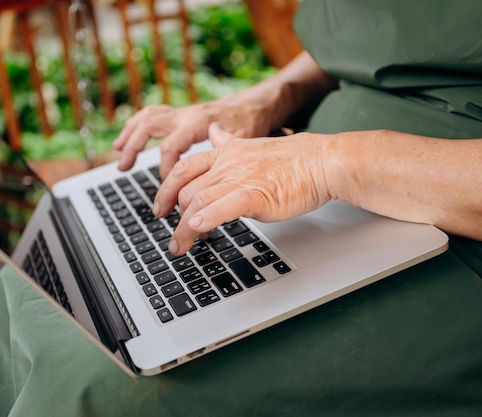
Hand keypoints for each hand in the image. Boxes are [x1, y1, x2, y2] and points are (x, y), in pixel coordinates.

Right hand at [113, 96, 277, 178]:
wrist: (254, 105)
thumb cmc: (249, 124)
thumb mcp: (242, 143)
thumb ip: (224, 162)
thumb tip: (213, 193)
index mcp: (198, 123)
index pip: (171, 147)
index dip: (165, 171)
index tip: (168, 191)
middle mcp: (186, 115)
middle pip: (150, 127)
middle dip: (134, 148)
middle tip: (124, 168)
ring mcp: (181, 113)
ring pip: (147, 118)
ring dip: (130, 134)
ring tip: (118, 152)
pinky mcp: (180, 114)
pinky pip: (152, 114)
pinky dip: (136, 124)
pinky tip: (126, 136)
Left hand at [154, 123, 332, 254]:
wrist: (321, 161)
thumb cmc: (293, 159)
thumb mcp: (252, 144)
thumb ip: (228, 143)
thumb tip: (215, 132)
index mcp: (224, 152)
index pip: (183, 169)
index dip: (165, 190)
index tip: (160, 208)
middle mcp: (227, 164)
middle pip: (186, 190)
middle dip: (173, 216)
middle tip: (174, 237)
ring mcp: (240, 178)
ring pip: (197, 201)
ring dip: (183, 229)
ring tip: (180, 246)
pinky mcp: (256, 195)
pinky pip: (223, 206)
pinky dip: (205, 219)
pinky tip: (197, 231)